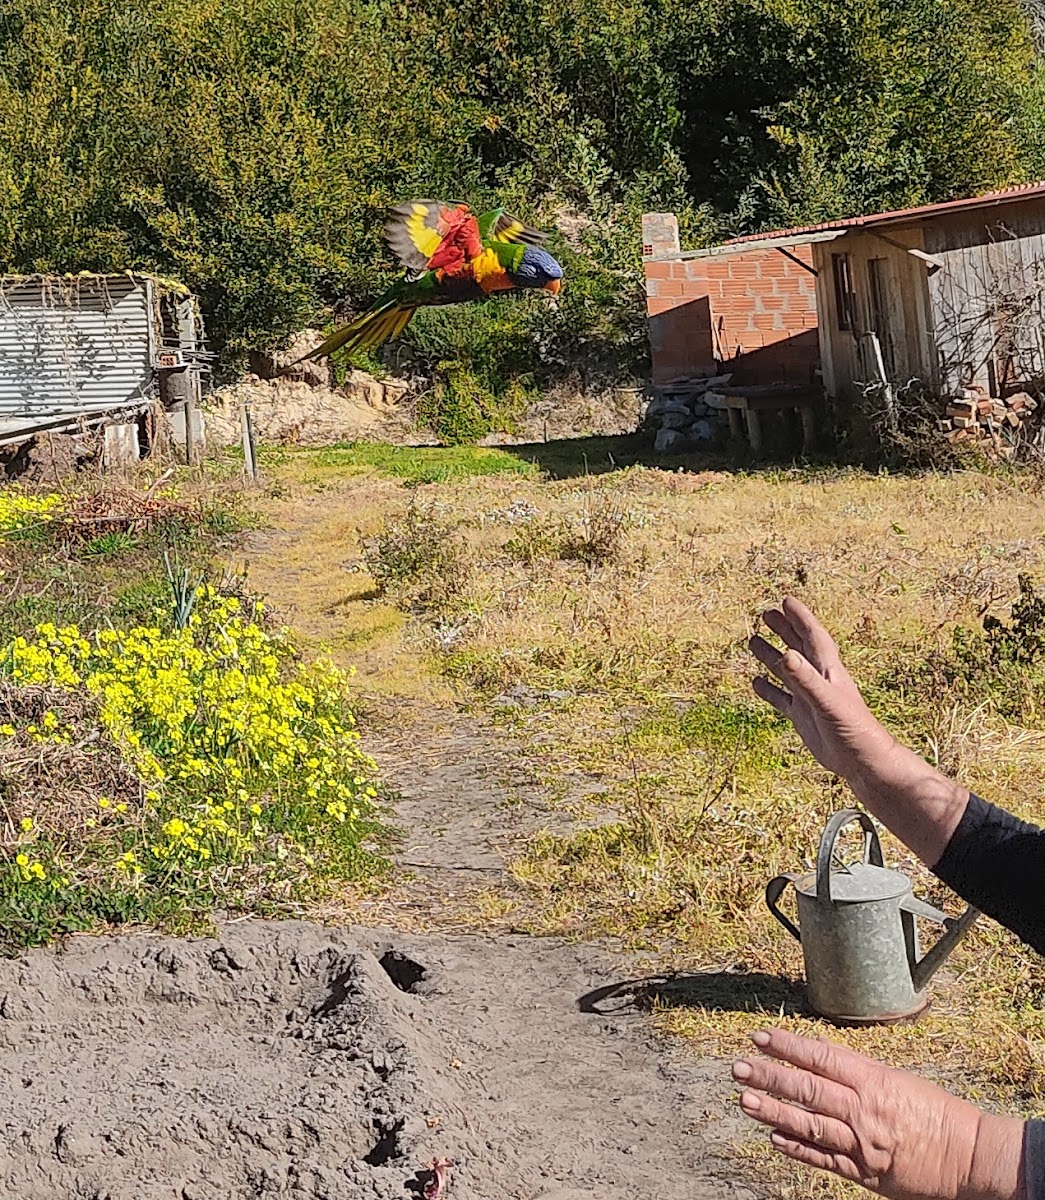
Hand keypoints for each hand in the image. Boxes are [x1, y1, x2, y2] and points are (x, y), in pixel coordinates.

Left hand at [733, 1029, 1024, 1199]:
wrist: (971, 1157)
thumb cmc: (937, 1113)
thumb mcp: (898, 1080)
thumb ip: (860, 1073)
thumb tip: (820, 1061)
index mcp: (873, 1080)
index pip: (820, 1057)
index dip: (787, 1046)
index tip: (759, 1037)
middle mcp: (863, 1109)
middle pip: (807, 1089)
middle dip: (769, 1076)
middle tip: (738, 1067)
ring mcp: (862, 1143)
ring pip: (809, 1124)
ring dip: (773, 1111)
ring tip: (744, 1100)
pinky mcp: (866, 1173)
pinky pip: (825, 1159)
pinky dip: (797, 1148)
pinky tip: (773, 1138)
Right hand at [748, 597, 969, 864]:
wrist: (863, 762)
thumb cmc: (853, 730)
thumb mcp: (827, 701)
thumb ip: (806, 679)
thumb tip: (786, 654)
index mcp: (828, 670)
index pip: (812, 636)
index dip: (800, 618)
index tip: (785, 601)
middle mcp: (818, 680)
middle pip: (798, 647)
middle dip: (783, 629)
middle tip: (765, 613)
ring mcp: (809, 698)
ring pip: (786, 671)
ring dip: (770, 655)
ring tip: (752, 640)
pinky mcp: (803, 717)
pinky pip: (781, 698)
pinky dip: (768, 689)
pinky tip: (755, 683)